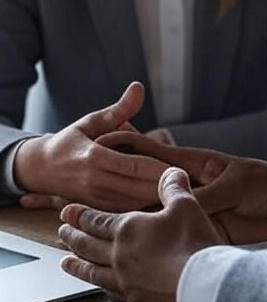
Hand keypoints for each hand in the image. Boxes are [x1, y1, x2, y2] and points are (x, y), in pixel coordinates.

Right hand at [14, 83, 169, 210]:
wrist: (41, 169)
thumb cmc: (71, 141)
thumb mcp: (93, 121)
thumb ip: (120, 108)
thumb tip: (139, 88)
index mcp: (95, 157)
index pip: (136, 166)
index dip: (161, 169)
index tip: (183, 169)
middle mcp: (96, 181)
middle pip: (139, 189)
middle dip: (165, 188)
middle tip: (190, 184)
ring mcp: (96, 199)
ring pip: (136, 205)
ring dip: (158, 201)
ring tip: (183, 195)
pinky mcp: (98, 210)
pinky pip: (127, 213)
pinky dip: (145, 210)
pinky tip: (163, 206)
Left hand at [58, 167, 229, 301]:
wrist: (202, 285)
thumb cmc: (193, 243)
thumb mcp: (186, 206)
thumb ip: (174, 188)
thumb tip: (171, 172)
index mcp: (128, 228)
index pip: (97, 220)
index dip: (81, 215)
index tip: (66, 212)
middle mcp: (119, 255)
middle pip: (89, 244)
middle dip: (73, 236)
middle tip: (61, 232)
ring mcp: (125, 279)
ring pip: (92, 270)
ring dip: (77, 264)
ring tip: (65, 262)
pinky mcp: (135, 299)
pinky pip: (109, 290)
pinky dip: (98, 285)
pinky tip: (98, 285)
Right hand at [96, 132, 266, 243]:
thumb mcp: (236, 187)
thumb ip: (205, 199)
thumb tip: (175, 213)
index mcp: (193, 166)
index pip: (152, 153)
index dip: (126, 147)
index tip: (96, 143)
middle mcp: (188, 187)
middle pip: (145, 187)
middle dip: (116, 190)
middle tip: (82, 197)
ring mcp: (194, 210)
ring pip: (156, 215)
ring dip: (131, 221)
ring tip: (95, 229)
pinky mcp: (204, 231)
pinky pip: (176, 235)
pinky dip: (157, 242)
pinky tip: (134, 251)